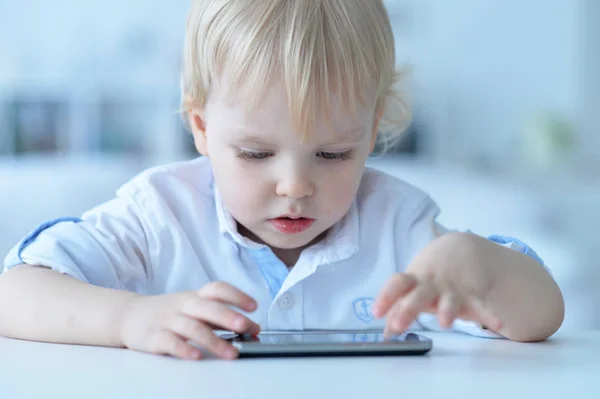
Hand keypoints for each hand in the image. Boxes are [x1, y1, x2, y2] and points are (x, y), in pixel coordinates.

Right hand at [118, 282, 260, 359]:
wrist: (128, 315)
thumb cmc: (169, 313)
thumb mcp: (195, 309)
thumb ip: (222, 318)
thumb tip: (253, 328)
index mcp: (195, 297)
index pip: (217, 289)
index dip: (236, 295)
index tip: (253, 306)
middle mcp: (183, 306)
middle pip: (207, 307)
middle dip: (228, 316)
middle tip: (246, 326)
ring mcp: (167, 320)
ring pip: (192, 327)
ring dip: (214, 340)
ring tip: (231, 353)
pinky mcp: (153, 337)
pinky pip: (169, 342)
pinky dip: (183, 349)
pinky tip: (196, 356)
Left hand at [372, 233, 503, 334]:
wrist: (462, 249)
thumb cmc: (429, 275)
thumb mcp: (413, 286)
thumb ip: (399, 308)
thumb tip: (385, 334)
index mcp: (414, 280)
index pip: (397, 284)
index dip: (386, 297)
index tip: (376, 313)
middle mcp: (431, 284)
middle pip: (418, 295)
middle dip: (408, 309)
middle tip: (396, 325)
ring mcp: (452, 288)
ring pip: (449, 300)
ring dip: (446, 310)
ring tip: (444, 323)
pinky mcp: (473, 294)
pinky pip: (481, 305)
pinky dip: (490, 314)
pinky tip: (497, 324)